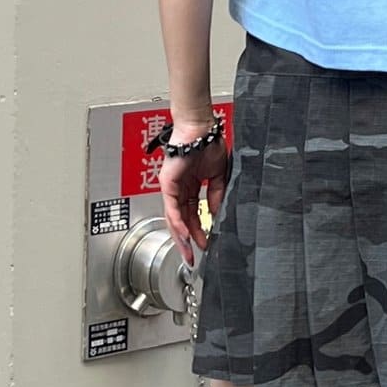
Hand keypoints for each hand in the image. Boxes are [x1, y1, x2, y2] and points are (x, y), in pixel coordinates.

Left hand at [158, 121, 230, 267]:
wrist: (201, 128)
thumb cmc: (208, 143)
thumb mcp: (218, 175)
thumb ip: (216, 195)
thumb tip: (216, 213)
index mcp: (191, 186)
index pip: (193, 215)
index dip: (199, 230)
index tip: (206, 244)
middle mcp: (180, 189)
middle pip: (182, 221)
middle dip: (188, 241)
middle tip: (193, 258)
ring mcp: (172, 187)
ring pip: (174, 218)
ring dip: (182, 237)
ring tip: (188, 252)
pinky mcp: (167, 184)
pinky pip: (172, 208)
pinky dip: (178, 223)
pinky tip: (185, 235)